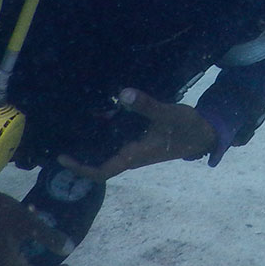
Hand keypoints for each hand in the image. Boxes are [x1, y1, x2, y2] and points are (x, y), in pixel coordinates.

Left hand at [59, 89, 215, 181]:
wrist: (205, 134)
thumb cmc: (187, 128)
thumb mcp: (168, 114)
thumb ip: (146, 105)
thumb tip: (122, 94)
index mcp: (134, 156)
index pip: (102, 171)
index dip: (80, 168)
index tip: (63, 158)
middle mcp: (131, 156)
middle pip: (98, 161)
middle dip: (80, 152)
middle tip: (59, 136)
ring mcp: (134, 149)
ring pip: (106, 149)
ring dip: (91, 140)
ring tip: (73, 121)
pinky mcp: (139, 141)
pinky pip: (116, 139)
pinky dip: (105, 130)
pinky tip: (98, 113)